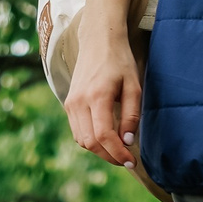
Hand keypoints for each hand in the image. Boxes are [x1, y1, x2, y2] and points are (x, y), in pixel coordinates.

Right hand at [62, 30, 141, 168]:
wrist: (98, 40)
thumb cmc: (120, 61)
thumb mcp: (133, 86)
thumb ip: (131, 115)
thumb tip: (128, 141)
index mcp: (97, 96)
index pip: (103, 135)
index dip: (117, 153)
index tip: (131, 161)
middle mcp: (79, 102)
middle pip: (90, 142)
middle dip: (109, 156)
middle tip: (126, 159)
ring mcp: (70, 103)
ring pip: (82, 140)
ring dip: (99, 150)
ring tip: (118, 150)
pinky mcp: (68, 103)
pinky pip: (77, 132)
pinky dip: (91, 140)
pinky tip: (106, 138)